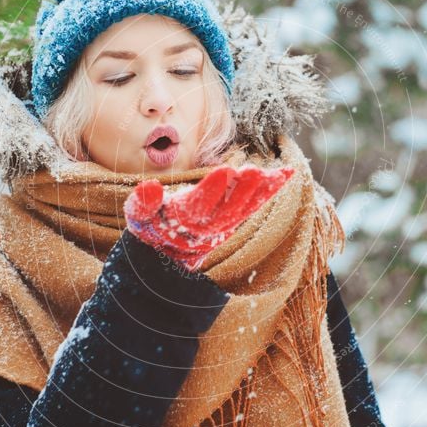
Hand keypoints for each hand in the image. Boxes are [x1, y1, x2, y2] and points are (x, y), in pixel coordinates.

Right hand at [123, 164, 294, 270]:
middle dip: (241, 190)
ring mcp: (225, 223)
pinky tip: (287, 174)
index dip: (212, 189)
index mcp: (184, 221)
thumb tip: (151, 186)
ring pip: (245, 207)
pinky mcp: (236, 219)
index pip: (199, 206)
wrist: (168, 254)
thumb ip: (142, 204)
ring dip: (260, 191)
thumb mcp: (139, 219)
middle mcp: (208, 225)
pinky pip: (255, 204)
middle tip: (253, 171)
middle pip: (228, 208)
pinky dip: (271, 190)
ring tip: (274, 174)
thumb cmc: (152, 228)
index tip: (224, 172)